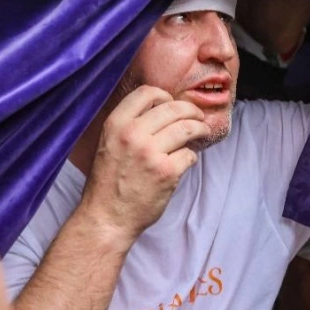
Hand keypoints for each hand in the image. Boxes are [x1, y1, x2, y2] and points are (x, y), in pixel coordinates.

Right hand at [79, 85, 209, 241]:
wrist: (107, 217)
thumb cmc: (108, 182)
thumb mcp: (109, 143)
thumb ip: (129, 125)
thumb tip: (161, 109)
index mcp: (116, 124)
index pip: (147, 92)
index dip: (165, 95)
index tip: (172, 103)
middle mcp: (133, 134)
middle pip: (174, 108)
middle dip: (191, 111)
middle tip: (198, 117)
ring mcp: (151, 153)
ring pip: (187, 128)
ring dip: (200, 129)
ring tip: (202, 132)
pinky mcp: (166, 172)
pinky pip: (189, 155)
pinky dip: (191, 157)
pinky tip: (185, 161)